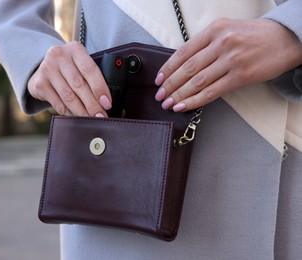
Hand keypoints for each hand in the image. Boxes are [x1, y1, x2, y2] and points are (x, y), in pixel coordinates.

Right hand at [27, 41, 111, 116]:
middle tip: (101, 115)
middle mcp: (59, 56)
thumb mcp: (80, 63)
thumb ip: (92, 75)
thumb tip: (105, 100)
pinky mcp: (40, 84)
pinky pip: (58, 103)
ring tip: (91, 119)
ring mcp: (47, 69)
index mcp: (75, 49)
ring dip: (81, 111)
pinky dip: (69, 113)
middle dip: (92, 103)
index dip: (100, 88)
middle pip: (79, 84)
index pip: (90, 69)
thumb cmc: (70, 67)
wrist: (43, 67)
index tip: (107, 103)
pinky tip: (77, 117)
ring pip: (68, 96)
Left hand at [155, 18, 301, 111]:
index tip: (159, 80)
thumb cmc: (253, 36)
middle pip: (188, 68)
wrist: (285, 39)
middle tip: (160, 96)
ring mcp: (231, 60)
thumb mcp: (226, 30)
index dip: (168, 68)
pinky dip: (196, 100)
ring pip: (198, 81)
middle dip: (170, 85)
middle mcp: (221, 43)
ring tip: (169, 104)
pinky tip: (185, 106)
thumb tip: (182, 65)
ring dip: (180, 95)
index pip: (183, 52)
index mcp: (214, 30)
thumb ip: (205, 44)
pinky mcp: (241, 76)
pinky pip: (213, 91)